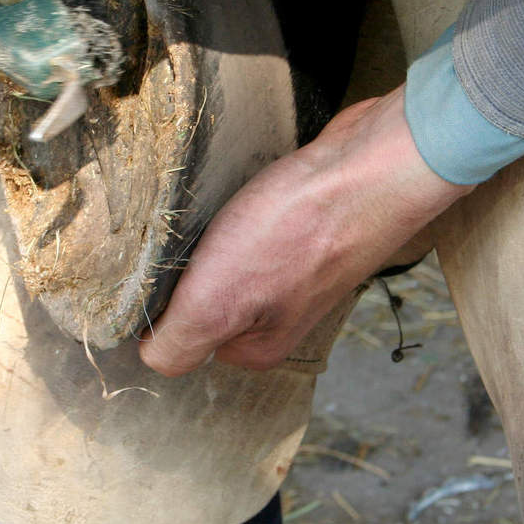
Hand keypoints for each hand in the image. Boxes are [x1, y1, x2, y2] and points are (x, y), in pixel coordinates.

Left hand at [138, 88, 473, 375]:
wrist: (372, 165)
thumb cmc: (299, 230)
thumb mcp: (218, 303)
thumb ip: (179, 344)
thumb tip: (151, 358)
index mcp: (257, 347)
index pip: (181, 335)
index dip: (165, 299)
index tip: (175, 266)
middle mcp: (277, 315)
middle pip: (200, 292)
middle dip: (189, 262)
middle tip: (200, 233)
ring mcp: (294, 269)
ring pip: (225, 256)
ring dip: (214, 229)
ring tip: (229, 210)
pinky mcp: (303, 225)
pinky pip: (252, 222)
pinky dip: (243, 205)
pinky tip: (253, 192)